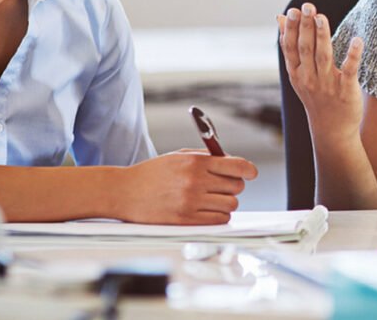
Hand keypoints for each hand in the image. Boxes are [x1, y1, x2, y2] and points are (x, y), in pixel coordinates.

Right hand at [117, 151, 257, 224]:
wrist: (125, 192)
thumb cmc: (152, 173)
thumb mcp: (178, 156)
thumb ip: (206, 157)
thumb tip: (232, 163)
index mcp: (195, 162)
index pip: (236, 166)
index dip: (248, 170)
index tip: (251, 173)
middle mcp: (195, 181)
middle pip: (236, 186)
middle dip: (233, 185)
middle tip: (222, 186)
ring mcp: (191, 202)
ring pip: (230, 205)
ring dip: (225, 202)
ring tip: (212, 199)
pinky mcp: (186, 220)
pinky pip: (218, 220)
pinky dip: (218, 216)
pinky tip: (207, 210)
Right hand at [278, 4, 364, 148]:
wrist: (332, 130)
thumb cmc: (315, 95)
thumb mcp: (298, 72)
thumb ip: (290, 45)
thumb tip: (278, 18)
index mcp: (296, 72)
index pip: (290, 47)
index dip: (290, 29)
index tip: (292, 10)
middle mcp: (309, 78)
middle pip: (305, 48)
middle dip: (305, 27)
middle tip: (307, 6)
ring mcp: (327, 85)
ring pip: (323, 56)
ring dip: (322, 36)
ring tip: (321, 17)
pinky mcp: (346, 90)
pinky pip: (349, 70)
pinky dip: (353, 55)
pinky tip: (357, 40)